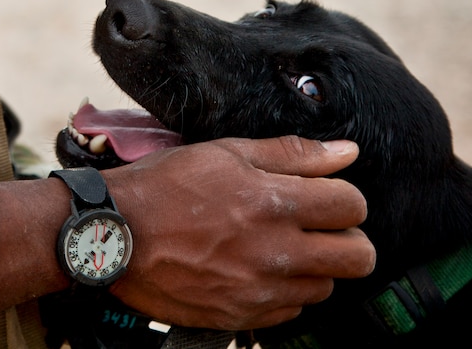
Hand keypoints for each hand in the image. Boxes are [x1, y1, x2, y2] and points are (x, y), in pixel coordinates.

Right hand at [102, 136, 373, 329]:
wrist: (113, 235)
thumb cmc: (164, 186)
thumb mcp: (225, 153)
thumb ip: (292, 153)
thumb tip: (347, 153)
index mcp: (274, 202)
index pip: (352, 205)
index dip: (345, 197)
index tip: (327, 195)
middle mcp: (275, 252)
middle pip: (358, 257)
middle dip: (348, 237)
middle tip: (321, 226)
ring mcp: (260, 291)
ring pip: (326, 286)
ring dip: (315, 266)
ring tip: (281, 247)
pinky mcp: (241, 318)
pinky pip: (291, 311)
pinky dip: (284, 292)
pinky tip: (257, 269)